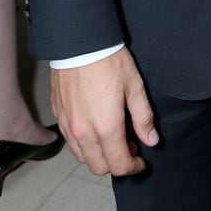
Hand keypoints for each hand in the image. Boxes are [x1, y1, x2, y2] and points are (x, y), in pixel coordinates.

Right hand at [51, 48, 158, 176]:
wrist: (79, 43)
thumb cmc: (109, 61)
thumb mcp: (134, 86)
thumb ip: (143, 117)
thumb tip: (151, 140)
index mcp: (106, 127)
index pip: (119, 165)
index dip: (133, 167)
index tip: (141, 160)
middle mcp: (84, 133)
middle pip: (99, 167)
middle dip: (116, 163)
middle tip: (129, 146)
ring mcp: (69, 126)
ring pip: (83, 158)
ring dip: (99, 156)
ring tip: (113, 137)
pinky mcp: (60, 117)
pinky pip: (71, 143)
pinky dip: (85, 145)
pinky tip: (96, 128)